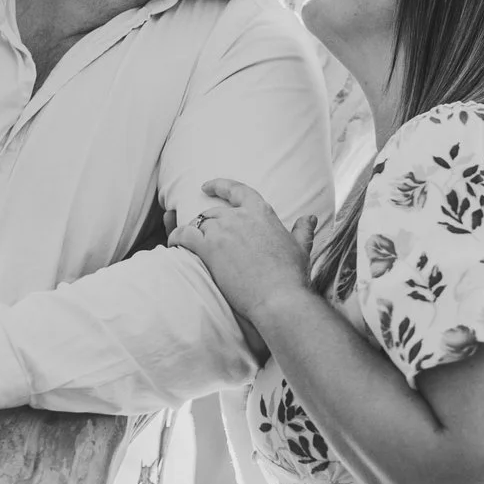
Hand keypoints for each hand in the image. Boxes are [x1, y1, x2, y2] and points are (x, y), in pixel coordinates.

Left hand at [168, 178, 320, 342]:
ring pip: (198, 223)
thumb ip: (303, 230)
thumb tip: (309, 218)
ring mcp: (222, 230)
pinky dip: (176, 237)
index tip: (207, 186)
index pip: (237, 190)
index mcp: (261, 212)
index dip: (219, 186)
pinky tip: (174, 244)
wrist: (278, 298)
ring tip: (187, 244)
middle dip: (206, 222)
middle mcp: (240, 216)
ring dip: (192, 232)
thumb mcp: (301, 248)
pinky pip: (184, 236)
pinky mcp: (208, 247)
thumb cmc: (291, 276)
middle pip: (214, 212)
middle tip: (203, 236)